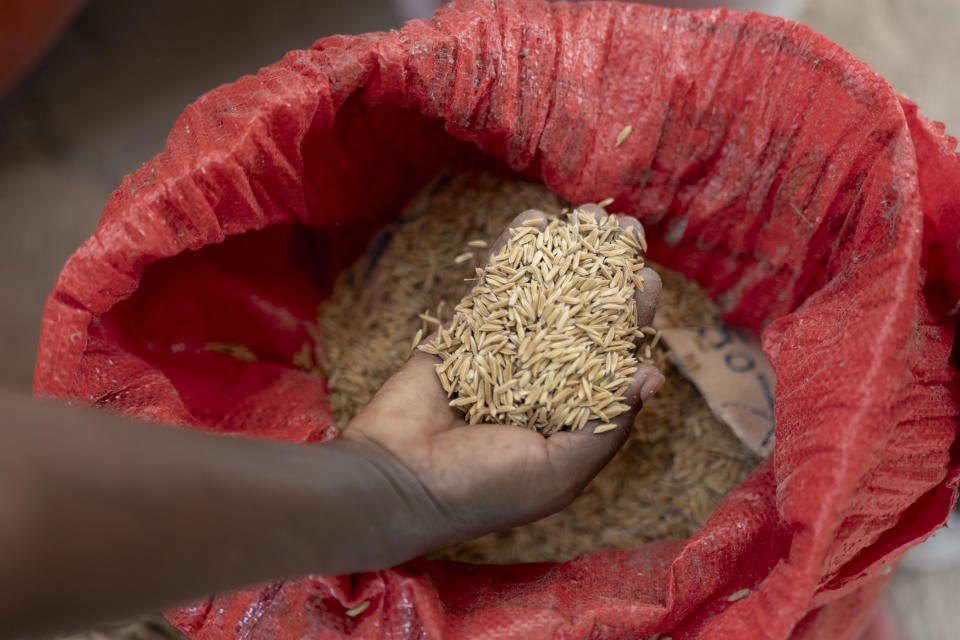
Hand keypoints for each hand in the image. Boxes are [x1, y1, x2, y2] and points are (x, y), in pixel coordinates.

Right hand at [341, 206, 663, 546]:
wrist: (397, 481)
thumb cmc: (484, 488)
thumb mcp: (560, 472)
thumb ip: (607, 425)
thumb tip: (652, 375)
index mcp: (568, 413)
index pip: (611, 357)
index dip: (632, 319)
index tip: (646, 281)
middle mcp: (540, 378)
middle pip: (582, 315)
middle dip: (605, 273)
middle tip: (625, 229)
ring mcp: (501, 351)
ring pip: (540, 293)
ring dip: (565, 253)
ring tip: (587, 215)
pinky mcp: (463, 332)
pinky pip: (492, 287)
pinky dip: (512, 254)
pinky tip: (532, 220)